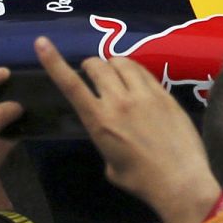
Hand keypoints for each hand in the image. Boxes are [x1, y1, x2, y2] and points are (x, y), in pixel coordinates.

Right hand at [35, 36, 220, 222]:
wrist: (180, 179)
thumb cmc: (140, 179)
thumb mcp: (110, 163)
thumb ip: (105, 138)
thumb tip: (111, 130)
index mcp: (99, 121)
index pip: (71, 85)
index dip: (54, 62)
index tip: (42, 43)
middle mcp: (119, 101)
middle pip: (98, 66)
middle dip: (92, 65)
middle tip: (93, 72)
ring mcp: (144, 95)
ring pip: (123, 63)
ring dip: (114, 64)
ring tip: (116, 73)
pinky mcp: (165, 94)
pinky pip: (145, 72)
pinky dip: (135, 71)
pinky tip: (138, 80)